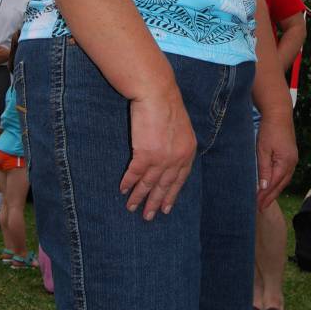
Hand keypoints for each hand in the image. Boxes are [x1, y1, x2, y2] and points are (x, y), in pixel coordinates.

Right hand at [120, 88, 196, 220]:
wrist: (157, 92)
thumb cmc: (167, 103)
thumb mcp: (180, 126)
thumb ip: (177, 143)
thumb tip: (169, 154)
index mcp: (188, 151)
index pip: (180, 179)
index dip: (172, 194)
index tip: (166, 207)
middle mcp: (176, 158)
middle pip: (165, 186)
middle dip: (156, 202)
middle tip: (148, 216)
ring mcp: (161, 158)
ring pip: (149, 183)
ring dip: (139, 197)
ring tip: (132, 208)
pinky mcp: (145, 153)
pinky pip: (135, 173)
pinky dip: (128, 183)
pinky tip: (123, 190)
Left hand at [256, 116, 297, 210]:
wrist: (279, 113)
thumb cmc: (269, 129)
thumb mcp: (262, 150)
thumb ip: (263, 169)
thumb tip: (263, 187)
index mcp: (285, 162)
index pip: (274, 184)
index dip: (265, 195)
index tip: (256, 205)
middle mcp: (292, 163)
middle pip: (281, 184)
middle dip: (270, 196)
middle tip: (260, 207)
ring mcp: (293, 159)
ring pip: (284, 180)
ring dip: (275, 190)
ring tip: (265, 200)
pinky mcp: (291, 155)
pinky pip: (285, 173)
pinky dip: (278, 181)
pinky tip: (272, 185)